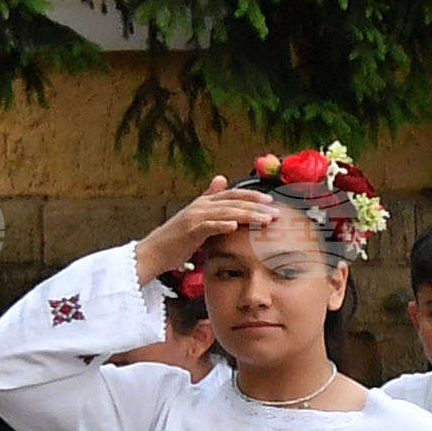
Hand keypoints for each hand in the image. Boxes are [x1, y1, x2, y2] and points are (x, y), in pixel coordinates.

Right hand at [134, 179, 277, 286]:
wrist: (155, 252)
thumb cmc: (179, 238)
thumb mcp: (197, 216)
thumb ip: (210, 200)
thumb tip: (221, 178)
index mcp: (205, 202)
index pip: (233, 195)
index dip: (253, 196)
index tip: (271, 201)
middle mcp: (201, 206)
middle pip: (234, 202)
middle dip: (257, 206)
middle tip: (276, 212)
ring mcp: (194, 217)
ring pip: (226, 212)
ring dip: (248, 215)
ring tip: (265, 219)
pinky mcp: (189, 231)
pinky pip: (208, 226)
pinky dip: (222, 225)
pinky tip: (235, 226)